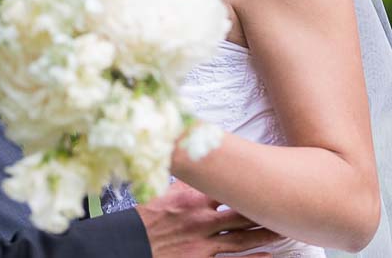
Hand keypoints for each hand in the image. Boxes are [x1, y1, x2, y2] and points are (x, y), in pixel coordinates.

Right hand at [136, 180, 279, 256]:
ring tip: (284, 230)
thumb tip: (192, 165)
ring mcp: (203, 243)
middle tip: (285, 206)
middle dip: (263, 210)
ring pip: (241, 238)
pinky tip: (269, 256)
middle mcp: (201, 219)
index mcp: (191, 199)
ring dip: (264, 234)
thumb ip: (181, 184)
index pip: (226, 187)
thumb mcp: (160, 194)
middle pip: (240, 213)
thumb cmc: (144, 219)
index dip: (245, 184)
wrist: (129, 243)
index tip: (263, 178)